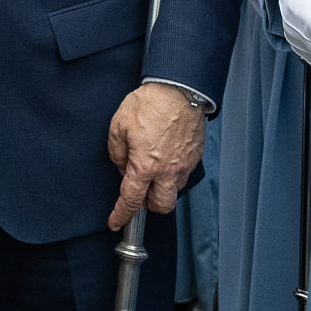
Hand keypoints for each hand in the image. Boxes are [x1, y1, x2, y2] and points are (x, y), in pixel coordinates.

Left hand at [105, 82, 205, 229]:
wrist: (180, 89)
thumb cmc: (151, 103)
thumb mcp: (119, 124)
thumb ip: (117, 151)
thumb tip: (122, 166)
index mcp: (145, 166)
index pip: (131, 200)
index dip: (121, 214)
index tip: (115, 222)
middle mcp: (168, 171)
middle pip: (161, 206)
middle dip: (148, 205)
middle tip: (139, 190)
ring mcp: (184, 165)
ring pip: (174, 191)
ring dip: (162, 187)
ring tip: (152, 168)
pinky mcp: (195, 157)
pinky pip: (183, 174)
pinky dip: (173, 172)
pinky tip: (165, 156)